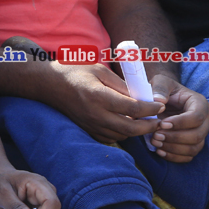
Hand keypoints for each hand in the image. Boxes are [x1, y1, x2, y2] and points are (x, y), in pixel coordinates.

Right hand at [46, 61, 164, 142]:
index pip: (133, 109)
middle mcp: (95, 114)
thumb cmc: (74, 72)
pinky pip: (110, 138)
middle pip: (130, 129)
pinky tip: (125, 124)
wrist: (47, 84)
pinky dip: (122, 134)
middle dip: (149, 126)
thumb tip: (142, 97)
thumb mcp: (99, 70)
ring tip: (144, 122)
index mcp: (99, 96)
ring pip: (122, 135)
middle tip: (159, 120)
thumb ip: (121, 85)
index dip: (151, 109)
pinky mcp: (86, 129)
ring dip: (136, 131)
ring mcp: (90, 124)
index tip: (160, 106)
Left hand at [148, 74, 208, 161]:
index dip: (180, 123)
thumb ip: (160, 88)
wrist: (162, 98)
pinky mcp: (192, 144)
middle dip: (175, 138)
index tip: (162, 123)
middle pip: (197, 135)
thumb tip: (159, 101)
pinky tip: (159, 151)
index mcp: (199, 104)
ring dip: (173, 148)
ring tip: (154, 142)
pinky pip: (188, 156)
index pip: (196, 117)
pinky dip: (174, 156)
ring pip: (194, 148)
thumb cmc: (163, 89)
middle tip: (155, 135)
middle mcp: (204, 120)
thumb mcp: (161, 82)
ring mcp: (200, 133)